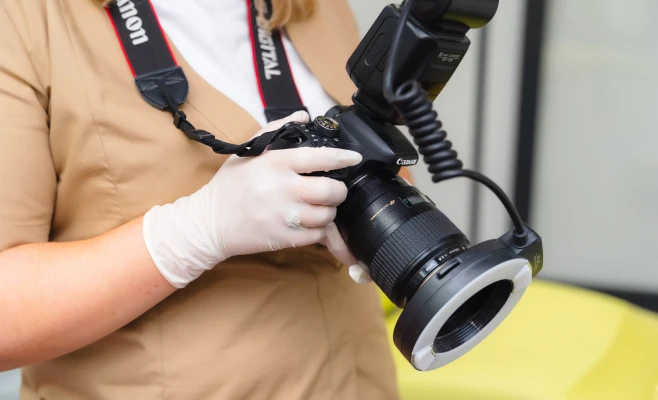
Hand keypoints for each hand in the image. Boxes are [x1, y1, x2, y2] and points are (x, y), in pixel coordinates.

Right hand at [143, 112, 364, 287]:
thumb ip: (276, 131)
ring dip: (328, 212)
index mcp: (275, 163)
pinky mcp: (283, 238)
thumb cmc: (230, 185)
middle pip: (331, 190)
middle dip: (338, 191)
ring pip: (327, 215)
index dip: (343, 158)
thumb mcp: (248, 152)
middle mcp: (281, 188)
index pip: (319, 158)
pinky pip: (316, 235)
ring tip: (318, 208)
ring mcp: (283, 215)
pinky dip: (318, 230)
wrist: (209, 223)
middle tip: (333, 190)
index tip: (354, 158)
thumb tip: (304, 116)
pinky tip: (307, 223)